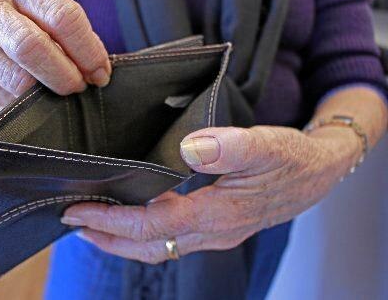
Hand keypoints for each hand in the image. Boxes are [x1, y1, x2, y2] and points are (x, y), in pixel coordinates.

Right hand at [0, 0, 109, 107]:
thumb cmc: (1, 19)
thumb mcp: (30, 9)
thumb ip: (62, 32)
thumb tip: (97, 68)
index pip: (62, 16)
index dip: (88, 50)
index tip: (101, 72)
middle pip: (34, 47)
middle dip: (65, 75)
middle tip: (79, 87)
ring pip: (17, 78)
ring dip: (45, 92)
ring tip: (53, 91)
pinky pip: (1, 95)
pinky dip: (22, 101)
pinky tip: (26, 94)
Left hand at [61, 125, 360, 262]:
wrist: (318, 172)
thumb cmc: (293, 158)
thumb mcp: (267, 144)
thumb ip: (231, 146)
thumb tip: (189, 148)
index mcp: (220, 213)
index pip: (155, 225)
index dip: (114, 221)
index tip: (78, 211)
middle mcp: (214, 231)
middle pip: (150, 246)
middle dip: (108, 239)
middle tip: (73, 223)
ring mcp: (216, 233)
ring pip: (160, 247)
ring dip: (124, 240)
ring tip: (93, 225)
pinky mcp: (217, 226)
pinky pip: (173, 239)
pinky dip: (146, 233)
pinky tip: (135, 217)